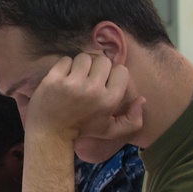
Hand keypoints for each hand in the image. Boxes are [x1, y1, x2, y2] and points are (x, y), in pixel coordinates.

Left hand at [26, 53, 142, 142]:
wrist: (50, 133)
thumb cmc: (81, 130)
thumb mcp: (109, 130)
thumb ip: (132, 121)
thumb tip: (142, 99)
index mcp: (109, 100)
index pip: (120, 70)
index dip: (112, 74)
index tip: (103, 83)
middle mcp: (92, 90)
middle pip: (102, 60)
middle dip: (96, 68)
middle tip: (87, 79)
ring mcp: (72, 84)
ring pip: (84, 57)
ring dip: (80, 66)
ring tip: (75, 79)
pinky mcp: (54, 79)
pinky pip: (65, 60)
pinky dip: (64, 67)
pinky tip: (63, 80)